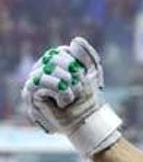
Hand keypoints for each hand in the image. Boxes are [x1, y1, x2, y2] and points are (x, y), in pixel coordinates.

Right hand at [21, 37, 121, 156]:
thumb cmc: (89, 98)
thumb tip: (75, 40)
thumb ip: (87, 55)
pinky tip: (64, 101)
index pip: (63, 52)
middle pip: (54, 58)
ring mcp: (34, 80)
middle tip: (79, 89)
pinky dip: (59, 91)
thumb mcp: (93, 73)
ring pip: (48, 69)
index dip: (77, 63)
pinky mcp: (30, 94)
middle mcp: (42, 68)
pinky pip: (40, 82)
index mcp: (55, 62)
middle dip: (73, 74)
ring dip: (67, 84)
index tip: (85, 76)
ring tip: (73, 95)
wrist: (87, 120)